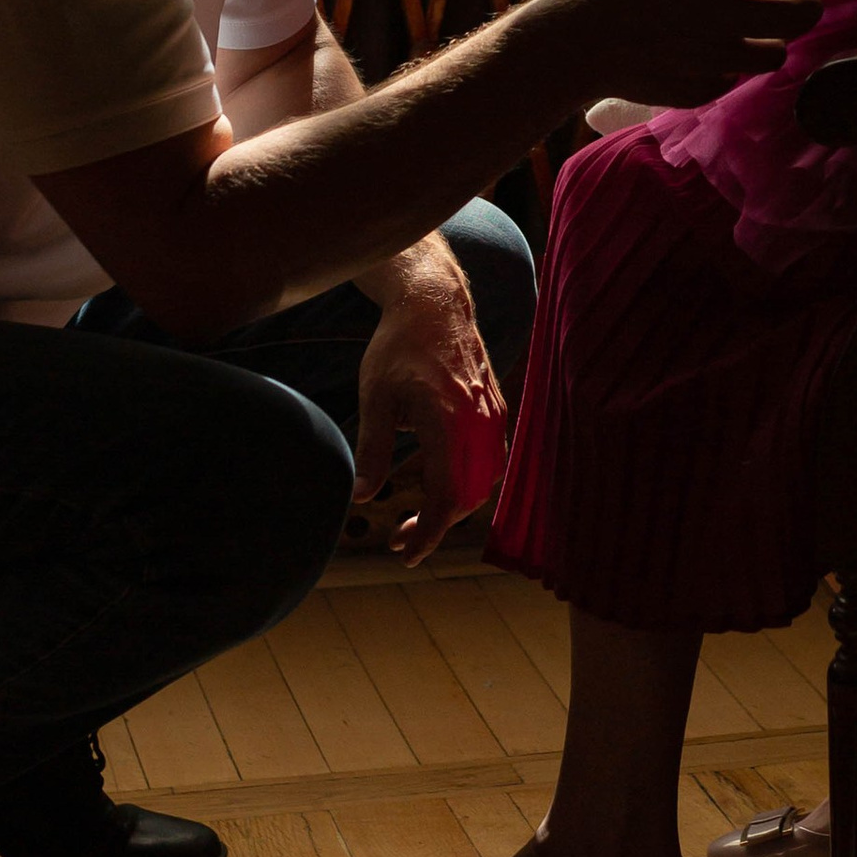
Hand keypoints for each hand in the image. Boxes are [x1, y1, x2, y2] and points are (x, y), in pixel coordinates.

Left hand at [353, 250, 508, 565]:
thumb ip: (371, 449)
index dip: (429, 532)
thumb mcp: (375, 397)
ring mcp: (492, 416)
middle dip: (436, 527)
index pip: (447, 495)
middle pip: (468, 497)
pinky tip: (443, 488)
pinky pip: (492, 462)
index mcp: (447, 420)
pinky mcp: (496, 410)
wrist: (435, 303)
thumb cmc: (398, 347)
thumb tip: (360, 497)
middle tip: (401, 541)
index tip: (408, 554)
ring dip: (454, 508)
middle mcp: (478, 422)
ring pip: (484, 482)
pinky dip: (470, 485)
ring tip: (418, 520)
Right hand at [566, 0, 829, 102]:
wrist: (573, 41)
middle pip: (801, 18)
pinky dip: (732, 67)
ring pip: (775, 55)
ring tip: (752, 26)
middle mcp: (723, 17)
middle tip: (794, 1)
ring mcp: (714, 59)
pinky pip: (736, 80)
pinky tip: (713, 52)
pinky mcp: (700, 90)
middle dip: (806, 7)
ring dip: (772, 40)